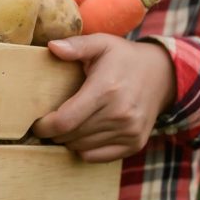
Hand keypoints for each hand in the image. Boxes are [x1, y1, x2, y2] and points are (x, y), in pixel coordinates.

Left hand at [31, 34, 176, 162]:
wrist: (163, 75)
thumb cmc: (124, 58)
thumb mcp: (102, 43)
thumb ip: (76, 45)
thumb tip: (52, 46)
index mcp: (106, 90)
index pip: (65, 120)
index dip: (45, 126)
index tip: (37, 123)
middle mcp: (119, 114)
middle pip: (71, 136)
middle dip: (54, 132)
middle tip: (49, 122)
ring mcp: (129, 131)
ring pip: (81, 147)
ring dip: (68, 140)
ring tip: (66, 125)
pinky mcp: (135, 143)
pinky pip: (96, 156)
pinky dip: (84, 149)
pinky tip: (83, 133)